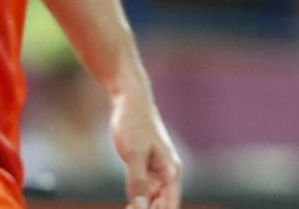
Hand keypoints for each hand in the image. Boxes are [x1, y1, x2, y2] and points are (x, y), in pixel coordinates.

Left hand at [110, 87, 182, 208]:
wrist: (130, 100)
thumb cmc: (134, 123)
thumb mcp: (134, 153)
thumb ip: (138, 182)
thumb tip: (141, 208)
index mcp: (171, 171)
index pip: (170, 207)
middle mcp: (168, 174)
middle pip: (163, 207)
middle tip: (127, 208)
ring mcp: (158, 172)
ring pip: (154, 202)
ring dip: (143, 208)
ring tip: (127, 208)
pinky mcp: (146, 169)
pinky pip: (145, 192)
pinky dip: (138, 201)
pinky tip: (128, 205)